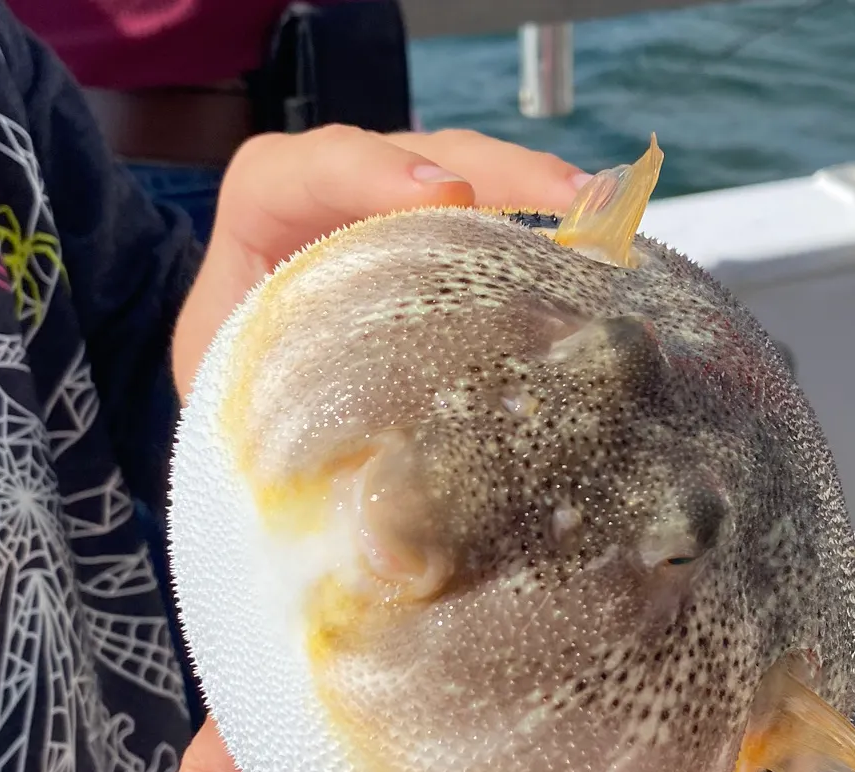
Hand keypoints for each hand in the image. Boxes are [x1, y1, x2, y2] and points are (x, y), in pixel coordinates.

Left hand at [171, 127, 592, 397]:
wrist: (256, 422)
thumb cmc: (245, 420)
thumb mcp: (247, 420)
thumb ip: (279, 437)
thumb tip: (380, 531)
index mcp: (255, 233)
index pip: (290, 175)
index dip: (362, 172)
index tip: (442, 197)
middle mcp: (329, 206)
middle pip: (408, 158)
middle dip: (493, 172)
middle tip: (570, 203)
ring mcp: (393, 215)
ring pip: (466, 176)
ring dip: (540, 194)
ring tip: (609, 221)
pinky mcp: (441, 243)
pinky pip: (496, 220)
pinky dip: (550, 233)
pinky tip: (605, 250)